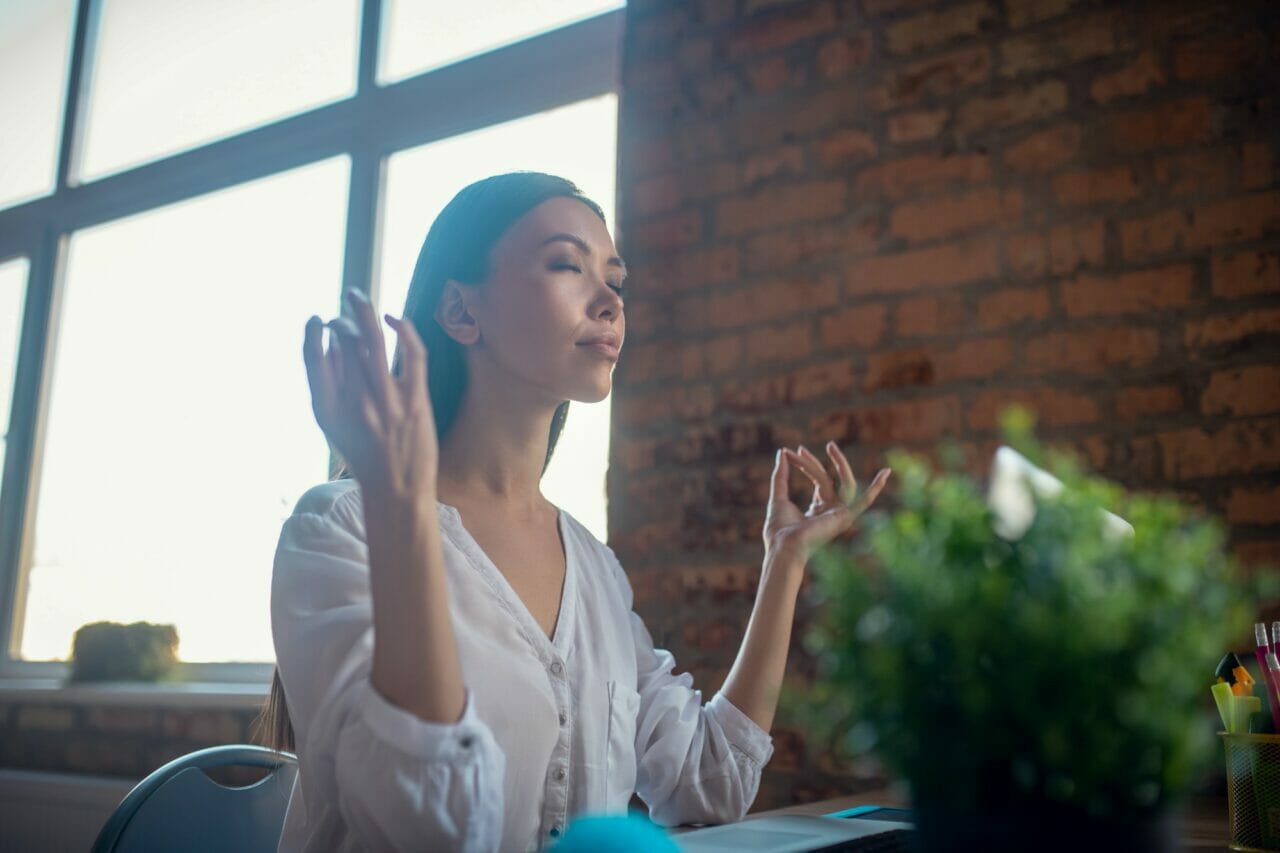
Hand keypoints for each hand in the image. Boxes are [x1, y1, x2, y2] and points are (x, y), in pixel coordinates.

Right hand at [303, 289, 437, 501]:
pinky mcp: (415, 401)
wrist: (396, 491)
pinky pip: (412, 354)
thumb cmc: (364, 456)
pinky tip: (394, 318)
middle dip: (343, 320)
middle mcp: (355, 402)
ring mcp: (387, 401)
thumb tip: (331, 344)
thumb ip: (328, 386)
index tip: (318, 319)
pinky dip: (404, 329)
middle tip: (344, 311)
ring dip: (364, 312)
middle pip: (345, 344)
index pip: (313, 358)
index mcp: (329, 409)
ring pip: (373, 342)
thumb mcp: (332, 426)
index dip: (313, 333)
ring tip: (357, 298)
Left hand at [762, 441, 889, 563]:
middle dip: (813, 463)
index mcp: (819, 511)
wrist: (783, 546)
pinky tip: (885, 472)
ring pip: (844, 482)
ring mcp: (841, 515)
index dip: (807, 464)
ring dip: (839, 463)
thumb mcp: (779, 496)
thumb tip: (782, 453)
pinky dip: (876, 488)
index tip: (790, 451)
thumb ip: (781, 475)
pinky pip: (865, 501)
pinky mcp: (845, 517)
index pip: (820, 480)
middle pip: (827, 479)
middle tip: (801, 448)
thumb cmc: (779, 529)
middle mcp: (833, 512)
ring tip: (830, 446)